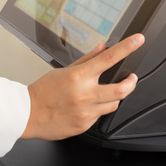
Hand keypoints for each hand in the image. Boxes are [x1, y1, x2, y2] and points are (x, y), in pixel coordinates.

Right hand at [21, 33, 143, 140]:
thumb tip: (102, 48)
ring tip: (103, 94)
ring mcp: (86, 112)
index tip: (138, 40)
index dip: (127, 48)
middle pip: (122, 89)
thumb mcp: (64, 70)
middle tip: (131, 78)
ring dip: (113, 98)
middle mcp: (85, 94)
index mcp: (79, 76)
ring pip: (114, 104)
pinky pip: (99, 117)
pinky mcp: (84, 125)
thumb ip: (87, 60)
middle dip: (131, 82)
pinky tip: (85, 107)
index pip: (109, 58)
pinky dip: (97, 110)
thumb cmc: (42, 91)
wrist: (27, 114)